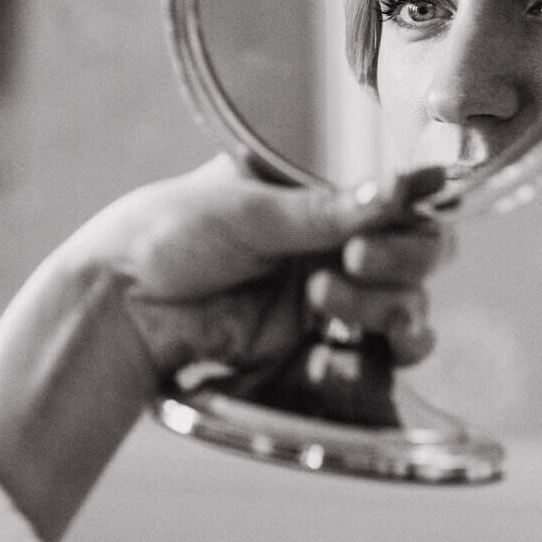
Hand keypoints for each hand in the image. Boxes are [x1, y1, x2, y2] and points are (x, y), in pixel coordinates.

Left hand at [74, 155, 447, 379]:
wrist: (123, 303)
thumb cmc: (168, 233)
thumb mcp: (246, 211)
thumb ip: (322, 210)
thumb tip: (397, 190)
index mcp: (319, 191)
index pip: (397, 198)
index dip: (410, 210)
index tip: (393, 215)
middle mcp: (334, 241)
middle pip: (417, 252)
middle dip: (402, 259)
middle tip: (355, 261)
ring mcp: (330, 295)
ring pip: (405, 304)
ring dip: (385, 304)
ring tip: (324, 296)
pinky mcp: (315, 346)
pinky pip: (375, 352)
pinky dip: (383, 348)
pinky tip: (352, 336)